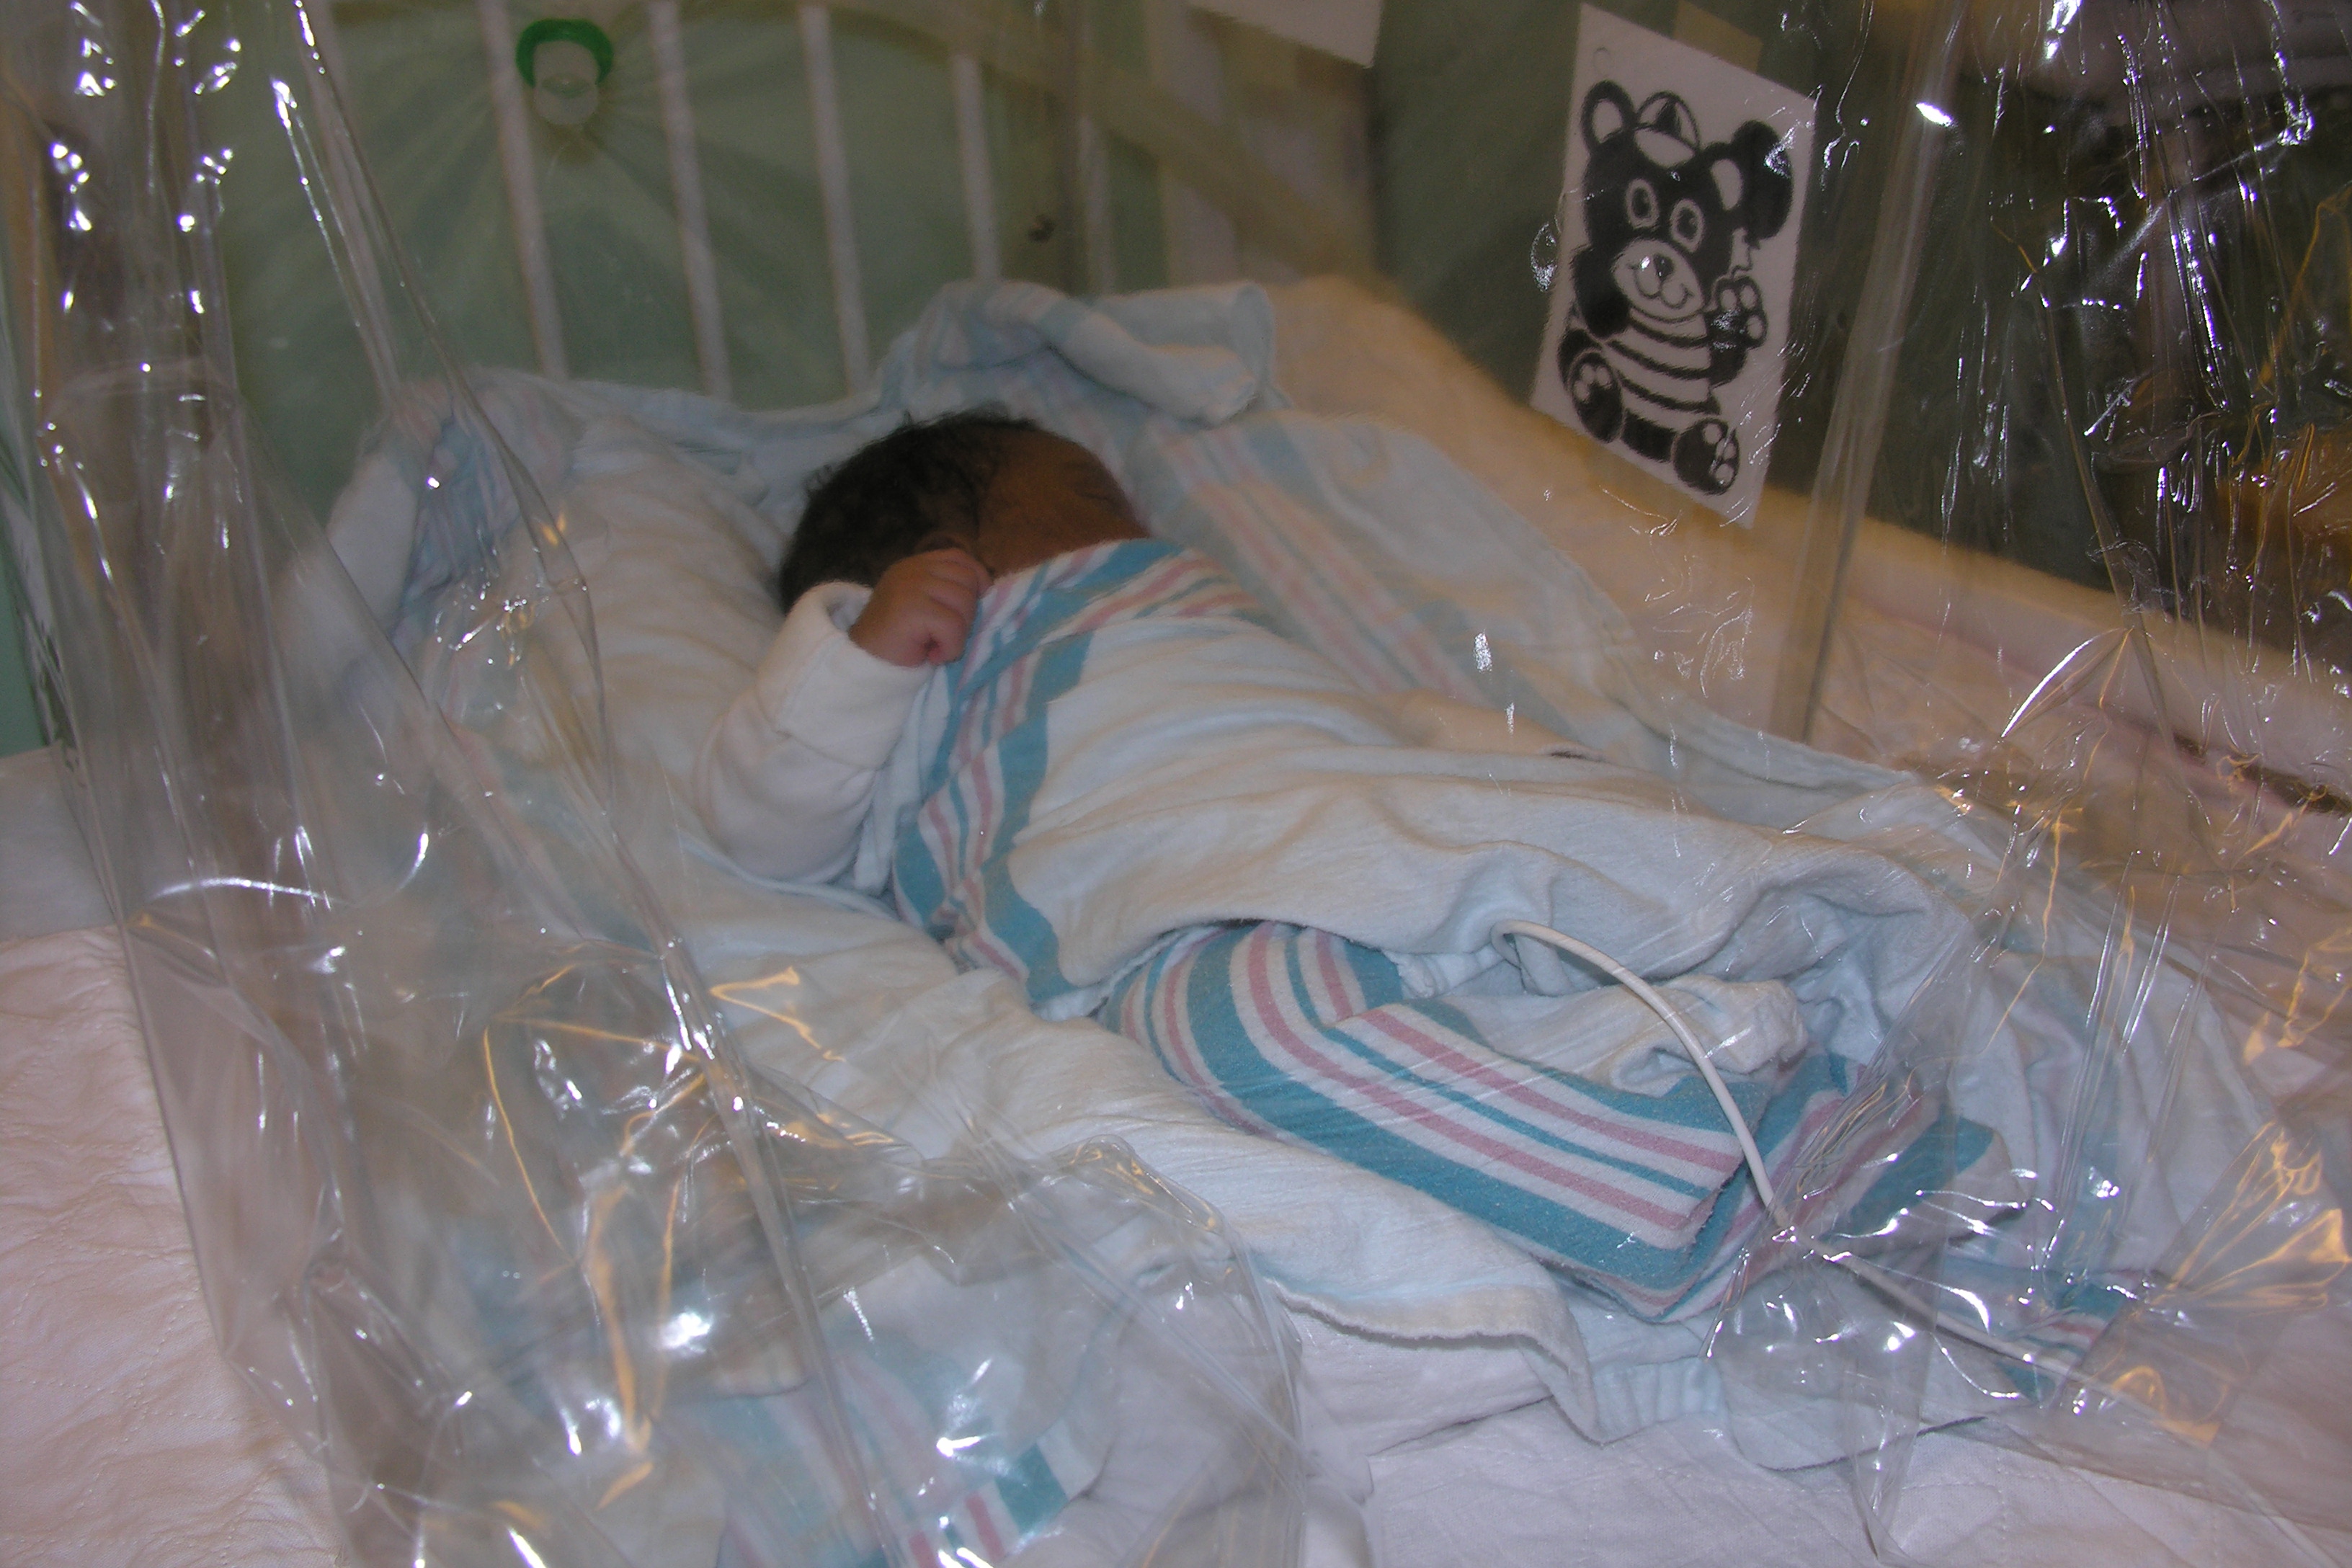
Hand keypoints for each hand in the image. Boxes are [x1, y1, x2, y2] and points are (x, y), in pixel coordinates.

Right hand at [848, 547, 990, 666]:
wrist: (865, 663)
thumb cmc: (898, 641)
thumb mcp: (924, 606)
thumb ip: (946, 590)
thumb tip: (986, 590)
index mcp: (915, 566)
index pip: (959, 558)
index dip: (976, 578)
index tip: (976, 603)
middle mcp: (912, 570)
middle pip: (967, 579)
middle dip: (967, 613)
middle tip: (946, 634)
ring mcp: (910, 585)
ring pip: (965, 602)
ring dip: (959, 633)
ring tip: (937, 645)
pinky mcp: (912, 608)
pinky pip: (954, 626)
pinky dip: (951, 647)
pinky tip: (933, 655)